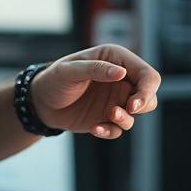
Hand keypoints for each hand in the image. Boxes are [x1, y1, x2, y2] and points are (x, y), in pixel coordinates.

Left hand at [29, 44, 160, 139]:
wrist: (40, 101)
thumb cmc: (53, 79)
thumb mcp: (69, 70)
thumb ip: (95, 69)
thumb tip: (121, 72)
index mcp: (115, 59)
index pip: (147, 74)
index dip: (147, 89)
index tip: (134, 104)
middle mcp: (120, 79)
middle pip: (150, 94)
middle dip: (144, 103)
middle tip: (127, 109)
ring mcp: (115, 98)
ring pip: (138, 112)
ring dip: (126, 118)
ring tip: (109, 116)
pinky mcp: (108, 116)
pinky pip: (120, 128)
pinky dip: (111, 130)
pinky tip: (94, 128)